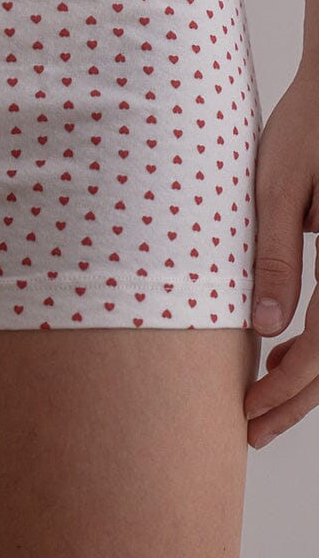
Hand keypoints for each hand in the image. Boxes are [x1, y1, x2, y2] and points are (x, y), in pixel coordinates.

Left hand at [244, 65, 318, 449]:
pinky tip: (282, 352)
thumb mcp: (281, 184)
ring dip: (308, 379)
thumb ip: (277, 256)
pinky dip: (317, 343)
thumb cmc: (309, 125)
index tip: (247, 413)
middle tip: (250, 432)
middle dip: (295, 400)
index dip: (286, 387)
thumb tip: (265, 328)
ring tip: (261, 405)